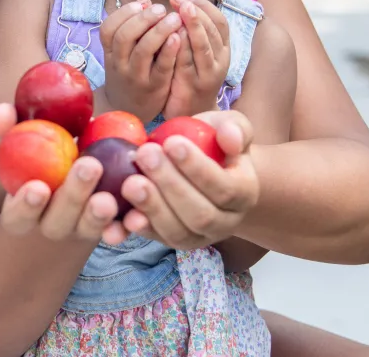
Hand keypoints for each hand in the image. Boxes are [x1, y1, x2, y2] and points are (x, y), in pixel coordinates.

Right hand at [0, 103, 128, 245]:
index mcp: (24, 211)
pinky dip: (127, 225)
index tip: (37, 187)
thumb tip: (0, 111)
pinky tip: (138, 214)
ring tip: (108, 197)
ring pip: (89, 228)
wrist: (77, 167)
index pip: (18, 216)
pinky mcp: (110, 226)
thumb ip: (10, 127)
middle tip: (89, 167)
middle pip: (59, 221)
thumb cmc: (45, 153)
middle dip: (73, 197)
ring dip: (99, 216)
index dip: (24, 206)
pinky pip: (120, 230)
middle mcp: (52, 224)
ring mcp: (82, 228)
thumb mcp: (26, 140)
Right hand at [100, 0, 181, 120]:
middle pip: (124, 37)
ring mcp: (136, 76)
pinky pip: (161, 67)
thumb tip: (145, 0)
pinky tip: (178, 37)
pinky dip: (169, 51)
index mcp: (110, 52)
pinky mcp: (155, 87)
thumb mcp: (124, 51)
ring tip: (175, 18)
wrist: (128, 110)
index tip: (141, 3)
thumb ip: (133, 26)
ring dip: (159, 31)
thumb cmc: (130, 71)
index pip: (108, 28)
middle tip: (161, 8)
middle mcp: (119, 64)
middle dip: (143, 19)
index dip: (123, 13)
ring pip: (143, 51)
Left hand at [118, 110, 258, 248]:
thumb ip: (234, 129)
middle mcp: (226, 222)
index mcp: (245, 193)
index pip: (224, 187)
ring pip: (177, 232)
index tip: (172, 142)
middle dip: (170, 185)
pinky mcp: (173, 241)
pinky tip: (123, 215)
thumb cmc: (218, 143)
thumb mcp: (232, 127)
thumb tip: (229, 138)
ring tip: (130, 181)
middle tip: (145, 154)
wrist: (210, 168)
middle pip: (200, 214)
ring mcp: (200, 237)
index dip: (197, 168)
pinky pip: (156, 240)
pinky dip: (139, 229)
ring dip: (152, 207)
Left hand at [164, 0, 230, 118]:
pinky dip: (183, 48)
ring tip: (181, 11)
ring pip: (205, 46)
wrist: (192, 113)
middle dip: (196, 11)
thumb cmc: (191, 77)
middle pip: (213, 30)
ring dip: (194, 26)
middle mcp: (221, 59)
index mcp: (222, 48)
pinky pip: (189, 64)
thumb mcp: (196, 52)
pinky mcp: (195, 86)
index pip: (219, 21)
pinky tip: (173, 36)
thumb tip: (181, 3)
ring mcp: (209, 73)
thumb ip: (193, 32)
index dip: (205, 6)